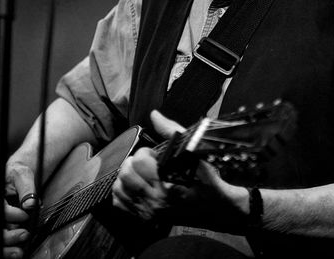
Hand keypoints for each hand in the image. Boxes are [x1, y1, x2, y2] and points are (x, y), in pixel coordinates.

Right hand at [0, 162, 38, 258]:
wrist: (15, 180)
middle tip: (25, 234)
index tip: (26, 214)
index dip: (10, 213)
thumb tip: (31, 204)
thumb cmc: (16, 176)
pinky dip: (5, 251)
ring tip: (20, 249)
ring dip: (6, 247)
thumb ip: (27, 189)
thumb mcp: (23, 175)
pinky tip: (16, 252)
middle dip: (7, 235)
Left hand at [112, 110, 247, 229]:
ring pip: (119, 189)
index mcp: (168, 183)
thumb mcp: (193, 151)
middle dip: (134, 163)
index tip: (156, 156)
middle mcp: (156, 202)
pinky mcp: (144, 220)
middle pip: (126, 174)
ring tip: (141, 174)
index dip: (146, 153)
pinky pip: (119, 203)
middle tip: (146, 164)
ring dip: (127, 177)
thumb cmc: (206, 179)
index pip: (139, 161)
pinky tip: (136, 186)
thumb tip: (154, 114)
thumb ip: (171, 131)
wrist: (215, 208)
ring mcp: (149, 213)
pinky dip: (123, 192)